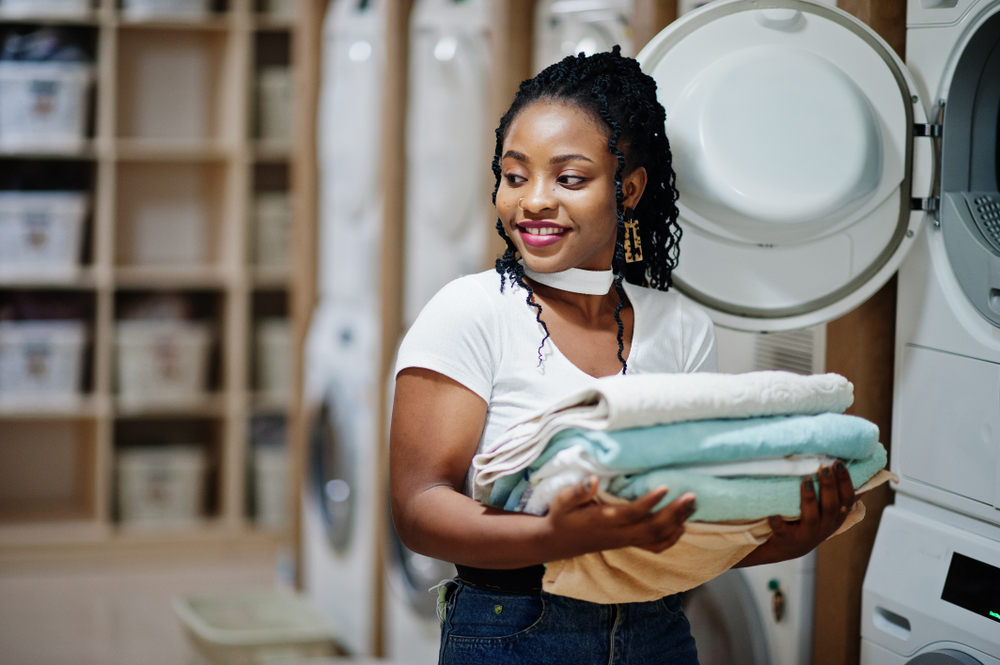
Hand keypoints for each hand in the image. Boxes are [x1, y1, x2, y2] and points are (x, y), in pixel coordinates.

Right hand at [543, 476, 696, 556]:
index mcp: (603, 520)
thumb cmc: (563, 516)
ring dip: (678, 522)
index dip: (649, 502)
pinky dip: (672, 538)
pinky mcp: (629, 543)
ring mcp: (625, 541)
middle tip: (691, 496)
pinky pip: (655, 546)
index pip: (631, 513)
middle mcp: (618, 534)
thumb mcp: (563, 501)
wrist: (559, 542)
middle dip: (674, 513)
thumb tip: (594, 479)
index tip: (666, 486)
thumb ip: (578, 491)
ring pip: (657, 537)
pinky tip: (682, 525)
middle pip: (652, 528)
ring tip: (692, 505)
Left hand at [743, 461, 855, 565]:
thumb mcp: (828, 511)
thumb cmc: (810, 522)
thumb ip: (840, 495)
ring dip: (809, 498)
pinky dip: (778, 522)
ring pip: (811, 517)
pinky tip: (773, 513)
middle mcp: (824, 527)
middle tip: (823, 467)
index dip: (845, 482)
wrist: (786, 547)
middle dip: (829, 486)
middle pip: (831, 507)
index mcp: (836, 517)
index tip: (838, 463)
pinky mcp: (787, 539)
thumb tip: (860, 472)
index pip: (847, 499)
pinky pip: (783, 531)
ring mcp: (806, 534)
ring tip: (806, 480)